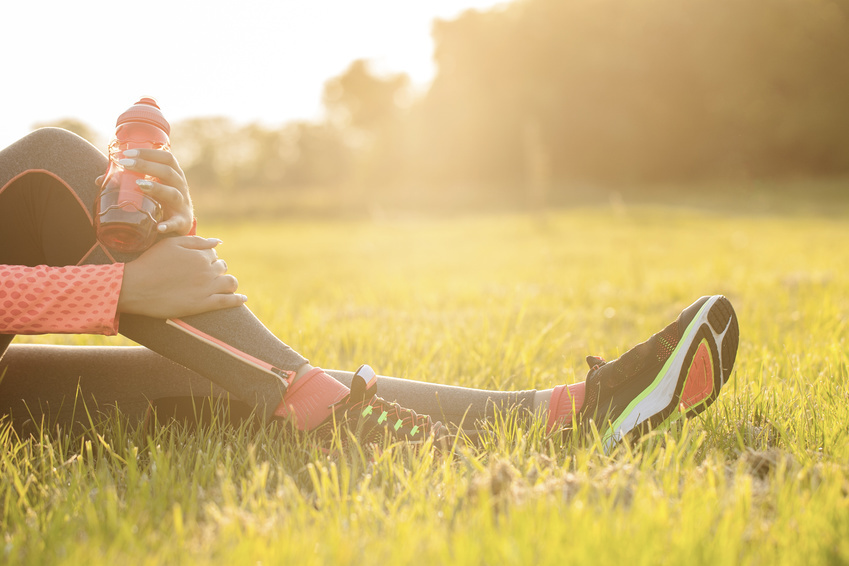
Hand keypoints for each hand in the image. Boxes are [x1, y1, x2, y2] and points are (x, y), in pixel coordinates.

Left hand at [96, 148, 193, 235]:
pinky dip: (168, 225)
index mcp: (174, 175)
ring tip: (140, 185)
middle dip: (146, 166)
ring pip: (173, 193)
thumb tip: (100, 180)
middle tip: (126, 164)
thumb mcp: (150, 188)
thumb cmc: (162, 200)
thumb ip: (128, 182)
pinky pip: (176, 223)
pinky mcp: (182, 222)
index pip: (166, 158)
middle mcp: (180, 187)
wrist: (181, 224)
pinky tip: (158, 227)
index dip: (148, 153)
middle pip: (167, 172)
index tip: (128, 153)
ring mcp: (182, 204)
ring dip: (157, 188)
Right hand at [118, 236, 246, 318]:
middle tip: (202, 276)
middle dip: (216, 270)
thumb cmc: (151, 262)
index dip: (206, 258)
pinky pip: (228, 301)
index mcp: (200, 255)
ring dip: (228, 282)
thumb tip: (219, 242)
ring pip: (230, 283)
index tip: (196, 264)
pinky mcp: (204, 304)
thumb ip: (197, 241)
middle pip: (222, 267)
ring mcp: (207, 288)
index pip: (214, 254)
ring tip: (223, 285)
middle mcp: (207, 270)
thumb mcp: (171, 244)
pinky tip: (242, 299)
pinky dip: (238, 300)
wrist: (136, 287)